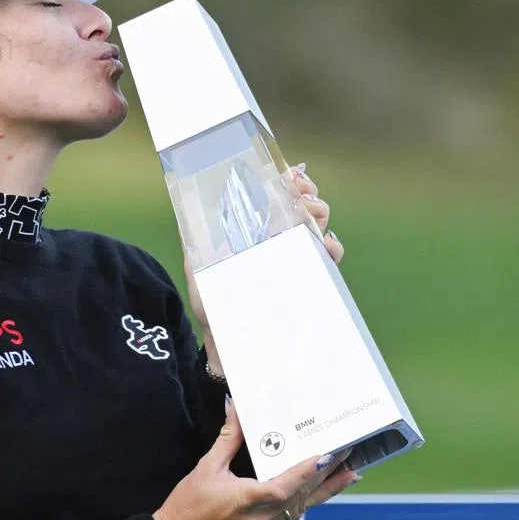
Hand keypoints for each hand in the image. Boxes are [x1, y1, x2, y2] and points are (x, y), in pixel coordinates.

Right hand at [153, 399, 359, 519]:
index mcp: (248, 499)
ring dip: (324, 492)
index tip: (329, 456)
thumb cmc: (187, 503)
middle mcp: (261, 518)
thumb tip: (235, 409)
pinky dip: (306, 500)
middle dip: (328, 478)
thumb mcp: (206, 467)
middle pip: (302, 498)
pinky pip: (290, 515)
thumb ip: (227, 439)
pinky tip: (316, 491)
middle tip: (351, 460)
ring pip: (301, 508)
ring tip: (348, 476)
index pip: (287, 485)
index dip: (309, 471)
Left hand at [183, 162, 342, 374]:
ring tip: (308, 210)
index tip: (290, 172)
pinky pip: (328, 264)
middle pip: (304, 208)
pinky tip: (326, 243)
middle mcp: (281, 245)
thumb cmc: (211, 305)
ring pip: (319, 229)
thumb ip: (194, 239)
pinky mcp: (308, 286)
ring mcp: (296, 264)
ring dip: (319, 213)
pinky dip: (332, 249)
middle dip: (307, 191)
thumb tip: (187, 204)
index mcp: (257, 233)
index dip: (288, 181)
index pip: (279, 198)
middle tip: (298, 189)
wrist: (222, 347)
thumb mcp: (197, 266)